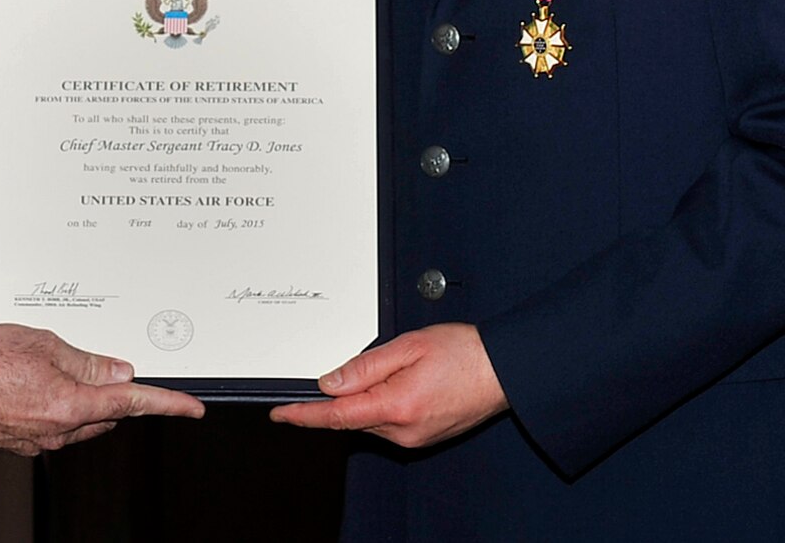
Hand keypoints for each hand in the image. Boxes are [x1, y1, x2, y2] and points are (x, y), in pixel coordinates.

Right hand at [0, 323, 204, 454]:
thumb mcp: (46, 344)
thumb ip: (88, 362)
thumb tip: (118, 374)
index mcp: (70, 405)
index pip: (132, 404)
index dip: (167, 404)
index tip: (191, 407)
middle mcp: (58, 432)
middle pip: (107, 414)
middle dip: (113, 393)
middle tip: (104, 365)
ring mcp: (39, 443)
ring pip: (81, 422)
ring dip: (82, 400)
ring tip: (54, 367)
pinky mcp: (22, 444)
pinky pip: (55, 428)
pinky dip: (58, 408)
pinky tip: (37, 385)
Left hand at [269, 324, 505, 448]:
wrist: (503, 370)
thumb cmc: (464, 353)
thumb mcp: (408, 346)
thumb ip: (365, 365)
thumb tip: (330, 382)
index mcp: (397, 406)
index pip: (337, 415)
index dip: (304, 414)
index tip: (281, 413)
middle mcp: (404, 431)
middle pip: (352, 417)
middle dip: (341, 396)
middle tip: (354, 368)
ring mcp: (414, 438)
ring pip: (369, 420)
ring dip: (365, 399)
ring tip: (395, 368)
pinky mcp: (422, 438)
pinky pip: (387, 424)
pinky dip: (381, 405)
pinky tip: (400, 384)